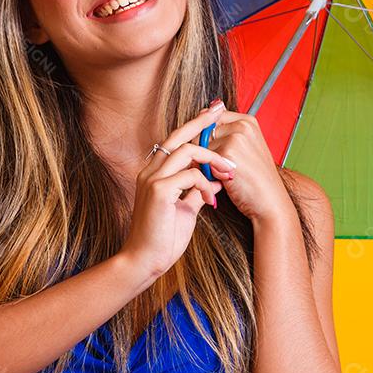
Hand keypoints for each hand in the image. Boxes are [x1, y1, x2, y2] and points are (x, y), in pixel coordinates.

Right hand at [121, 102, 237, 278]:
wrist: (145, 261)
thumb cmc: (163, 238)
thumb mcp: (184, 210)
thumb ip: (196, 192)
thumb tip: (214, 183)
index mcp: (154, 173)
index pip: (175, 141)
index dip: (194, 127)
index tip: (213, 116)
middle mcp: (150, 171)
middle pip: (178, 136)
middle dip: (202, 122)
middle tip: (220, 111)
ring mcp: (152, 179)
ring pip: (186, 150)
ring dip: (212, 158)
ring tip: (228, 172)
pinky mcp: (159, 191)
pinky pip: (189, 174)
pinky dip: (205, 183)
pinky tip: (211, 197)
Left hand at [201, 100, 296, 224]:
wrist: (270, 202)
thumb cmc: (255, 180)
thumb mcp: (244, 150)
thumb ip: (225, 134)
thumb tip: (198, 121)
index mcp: (247, 121)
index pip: (210, 118)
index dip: (205, 137)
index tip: (214, 153)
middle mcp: (243, 125)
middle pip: (203, 131)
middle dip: (204, 150)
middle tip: (223, 168)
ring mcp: (236, 137)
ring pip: (201, 146)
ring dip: (206, 162)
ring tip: (226, 174)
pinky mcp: (229, 152)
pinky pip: (204, 159)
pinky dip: (209, 172)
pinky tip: (226, 180)